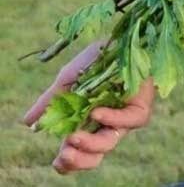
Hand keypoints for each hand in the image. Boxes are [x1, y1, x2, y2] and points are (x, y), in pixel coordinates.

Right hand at [23, 40, 155, 174]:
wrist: (121, 37)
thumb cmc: (96, 58)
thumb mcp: (68, 78)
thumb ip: (50, 101)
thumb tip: (27, 123)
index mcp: (86, 122)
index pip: (78, 152)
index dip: (68, 162)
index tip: (56, 161)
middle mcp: (105, 124)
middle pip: (94, 156)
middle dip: (77, 160)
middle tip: (64, 153)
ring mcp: (124, 117)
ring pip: (109, 143)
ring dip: (90, 144)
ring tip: (73, 136)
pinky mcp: (140, 106)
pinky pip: (129, 121)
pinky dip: (111, 119)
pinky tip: (96, 113)